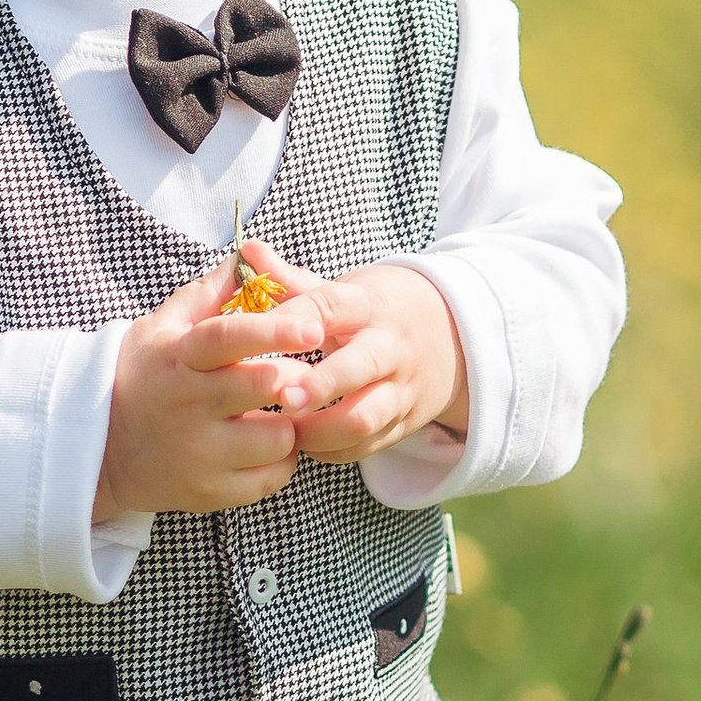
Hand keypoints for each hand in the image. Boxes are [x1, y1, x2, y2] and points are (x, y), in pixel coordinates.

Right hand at [93, 256, 329, 526]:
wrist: (97, 448)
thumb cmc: (140, 377)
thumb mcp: (161, 328)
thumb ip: (208, 293)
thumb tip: (248, 255)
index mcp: (180, 358)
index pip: (229, 338)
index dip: (273, 330)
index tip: (313, 327)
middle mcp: (189, 406)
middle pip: (263, 386)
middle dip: (295, 376)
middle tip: (297, 372)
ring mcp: (200, 454)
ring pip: (278, 437)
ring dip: (290, 422)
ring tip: (276, 412)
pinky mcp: (210, 493)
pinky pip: (273, 477)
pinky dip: (280, 460)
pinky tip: (263, 445)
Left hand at [238, 239, 468, 464]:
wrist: (452, 336)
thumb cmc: (376, 311)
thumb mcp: (345, 290)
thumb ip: (292, 279)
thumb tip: (248, 250)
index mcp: (368, 305)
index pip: (330, 307)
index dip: (296, 319)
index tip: (257, 333)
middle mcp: (389, 346)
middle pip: (358, 367)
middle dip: (319, 385)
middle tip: (282, 398)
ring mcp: (401, 387)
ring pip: (364, 417)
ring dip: (321, 430)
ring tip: (286, 430)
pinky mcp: (405, 421)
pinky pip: (367, 445)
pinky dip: (333, 450)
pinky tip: (304, 444)